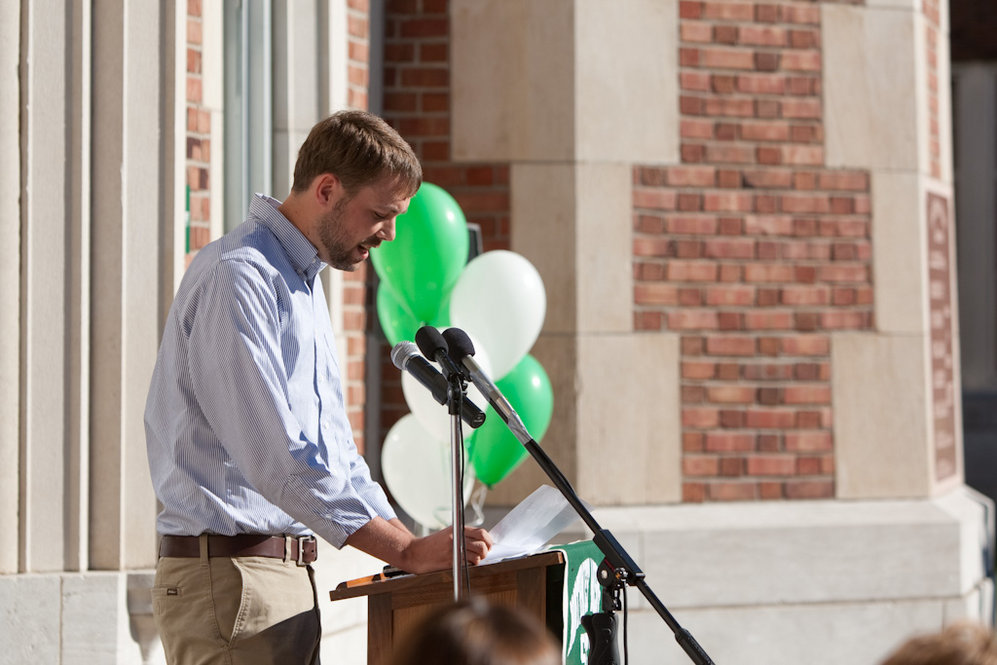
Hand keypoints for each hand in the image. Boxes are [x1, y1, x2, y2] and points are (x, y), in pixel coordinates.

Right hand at [344, 517, 492, 574]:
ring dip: (478, 560)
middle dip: (486, 551)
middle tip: (482, 555)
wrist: (416, 552)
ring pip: (478, 555)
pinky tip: (465, 564)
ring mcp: (454, 549)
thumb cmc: (432, 545)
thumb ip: (464, 535)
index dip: (489, 541)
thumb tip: (482, 542)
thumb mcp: (449, 534)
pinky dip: (470, 565)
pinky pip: (468, 563)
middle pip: (482, 544)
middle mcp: (457, 537)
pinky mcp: (451, 561)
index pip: (482, 533)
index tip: (489, 546)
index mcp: (458, 529)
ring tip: (472, 560)